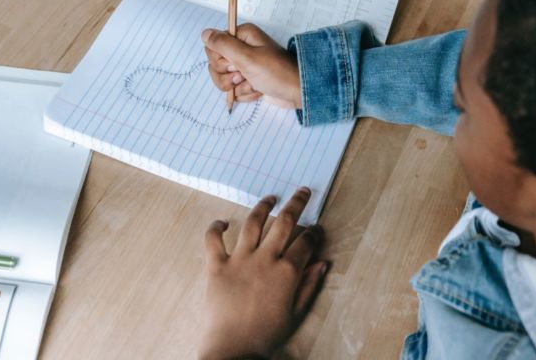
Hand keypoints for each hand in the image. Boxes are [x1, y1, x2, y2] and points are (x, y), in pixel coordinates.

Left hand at [199, 189, 328, 359]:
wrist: (232, 350)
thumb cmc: (265, 335)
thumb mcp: (295, 313)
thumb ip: (308, 285)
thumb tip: (322, 263)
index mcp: (286, 272)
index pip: (305, 242)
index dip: (314, 232)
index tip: (317, 227)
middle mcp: (265, 260)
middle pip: (284, 222)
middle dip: (296, 204)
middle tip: (302, 192)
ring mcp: (239, 260)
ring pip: (253, 223)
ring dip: (263, 206)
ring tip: (271, 197)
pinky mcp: (217, 266)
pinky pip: (213, 240)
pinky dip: (216, 227)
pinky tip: (223, 222)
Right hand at [201, 24, 300, 108]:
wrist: (298, 93)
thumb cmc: (277, 73)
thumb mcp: (247, 57)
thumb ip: (223, 45)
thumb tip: (205, 34)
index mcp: (242, 36)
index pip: (212, 46)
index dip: (221, 59)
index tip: (236, 64)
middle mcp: (241, 48)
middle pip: (215, 64)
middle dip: (229, 76)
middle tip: (246, 74)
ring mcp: (244, 66)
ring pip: (223, 79)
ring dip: (238, 86)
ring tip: (254, 83)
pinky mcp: (248, 81)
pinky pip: (234, 90)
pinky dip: (245, 93)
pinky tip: (258, 90)